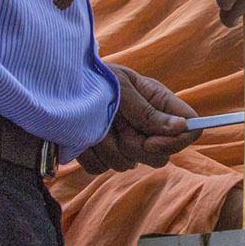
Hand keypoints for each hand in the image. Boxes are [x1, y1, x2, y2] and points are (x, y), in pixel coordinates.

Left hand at [78, 65, 199, 174]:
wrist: (56, 84)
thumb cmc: (94, 77)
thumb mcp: (122, 87)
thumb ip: (148, 111)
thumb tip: (181, 126)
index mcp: (158, 103)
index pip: (189, 129)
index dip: (175, 141)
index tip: (149, 141)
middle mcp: (145, 126)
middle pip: (160, 156)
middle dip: (135, 146)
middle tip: (115, 125)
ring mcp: (123, 143)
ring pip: (127, 164)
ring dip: (106, 146)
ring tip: (93, 122)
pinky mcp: (101, 155)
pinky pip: (101, 168)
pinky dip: (88, 154)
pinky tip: (82, 135)